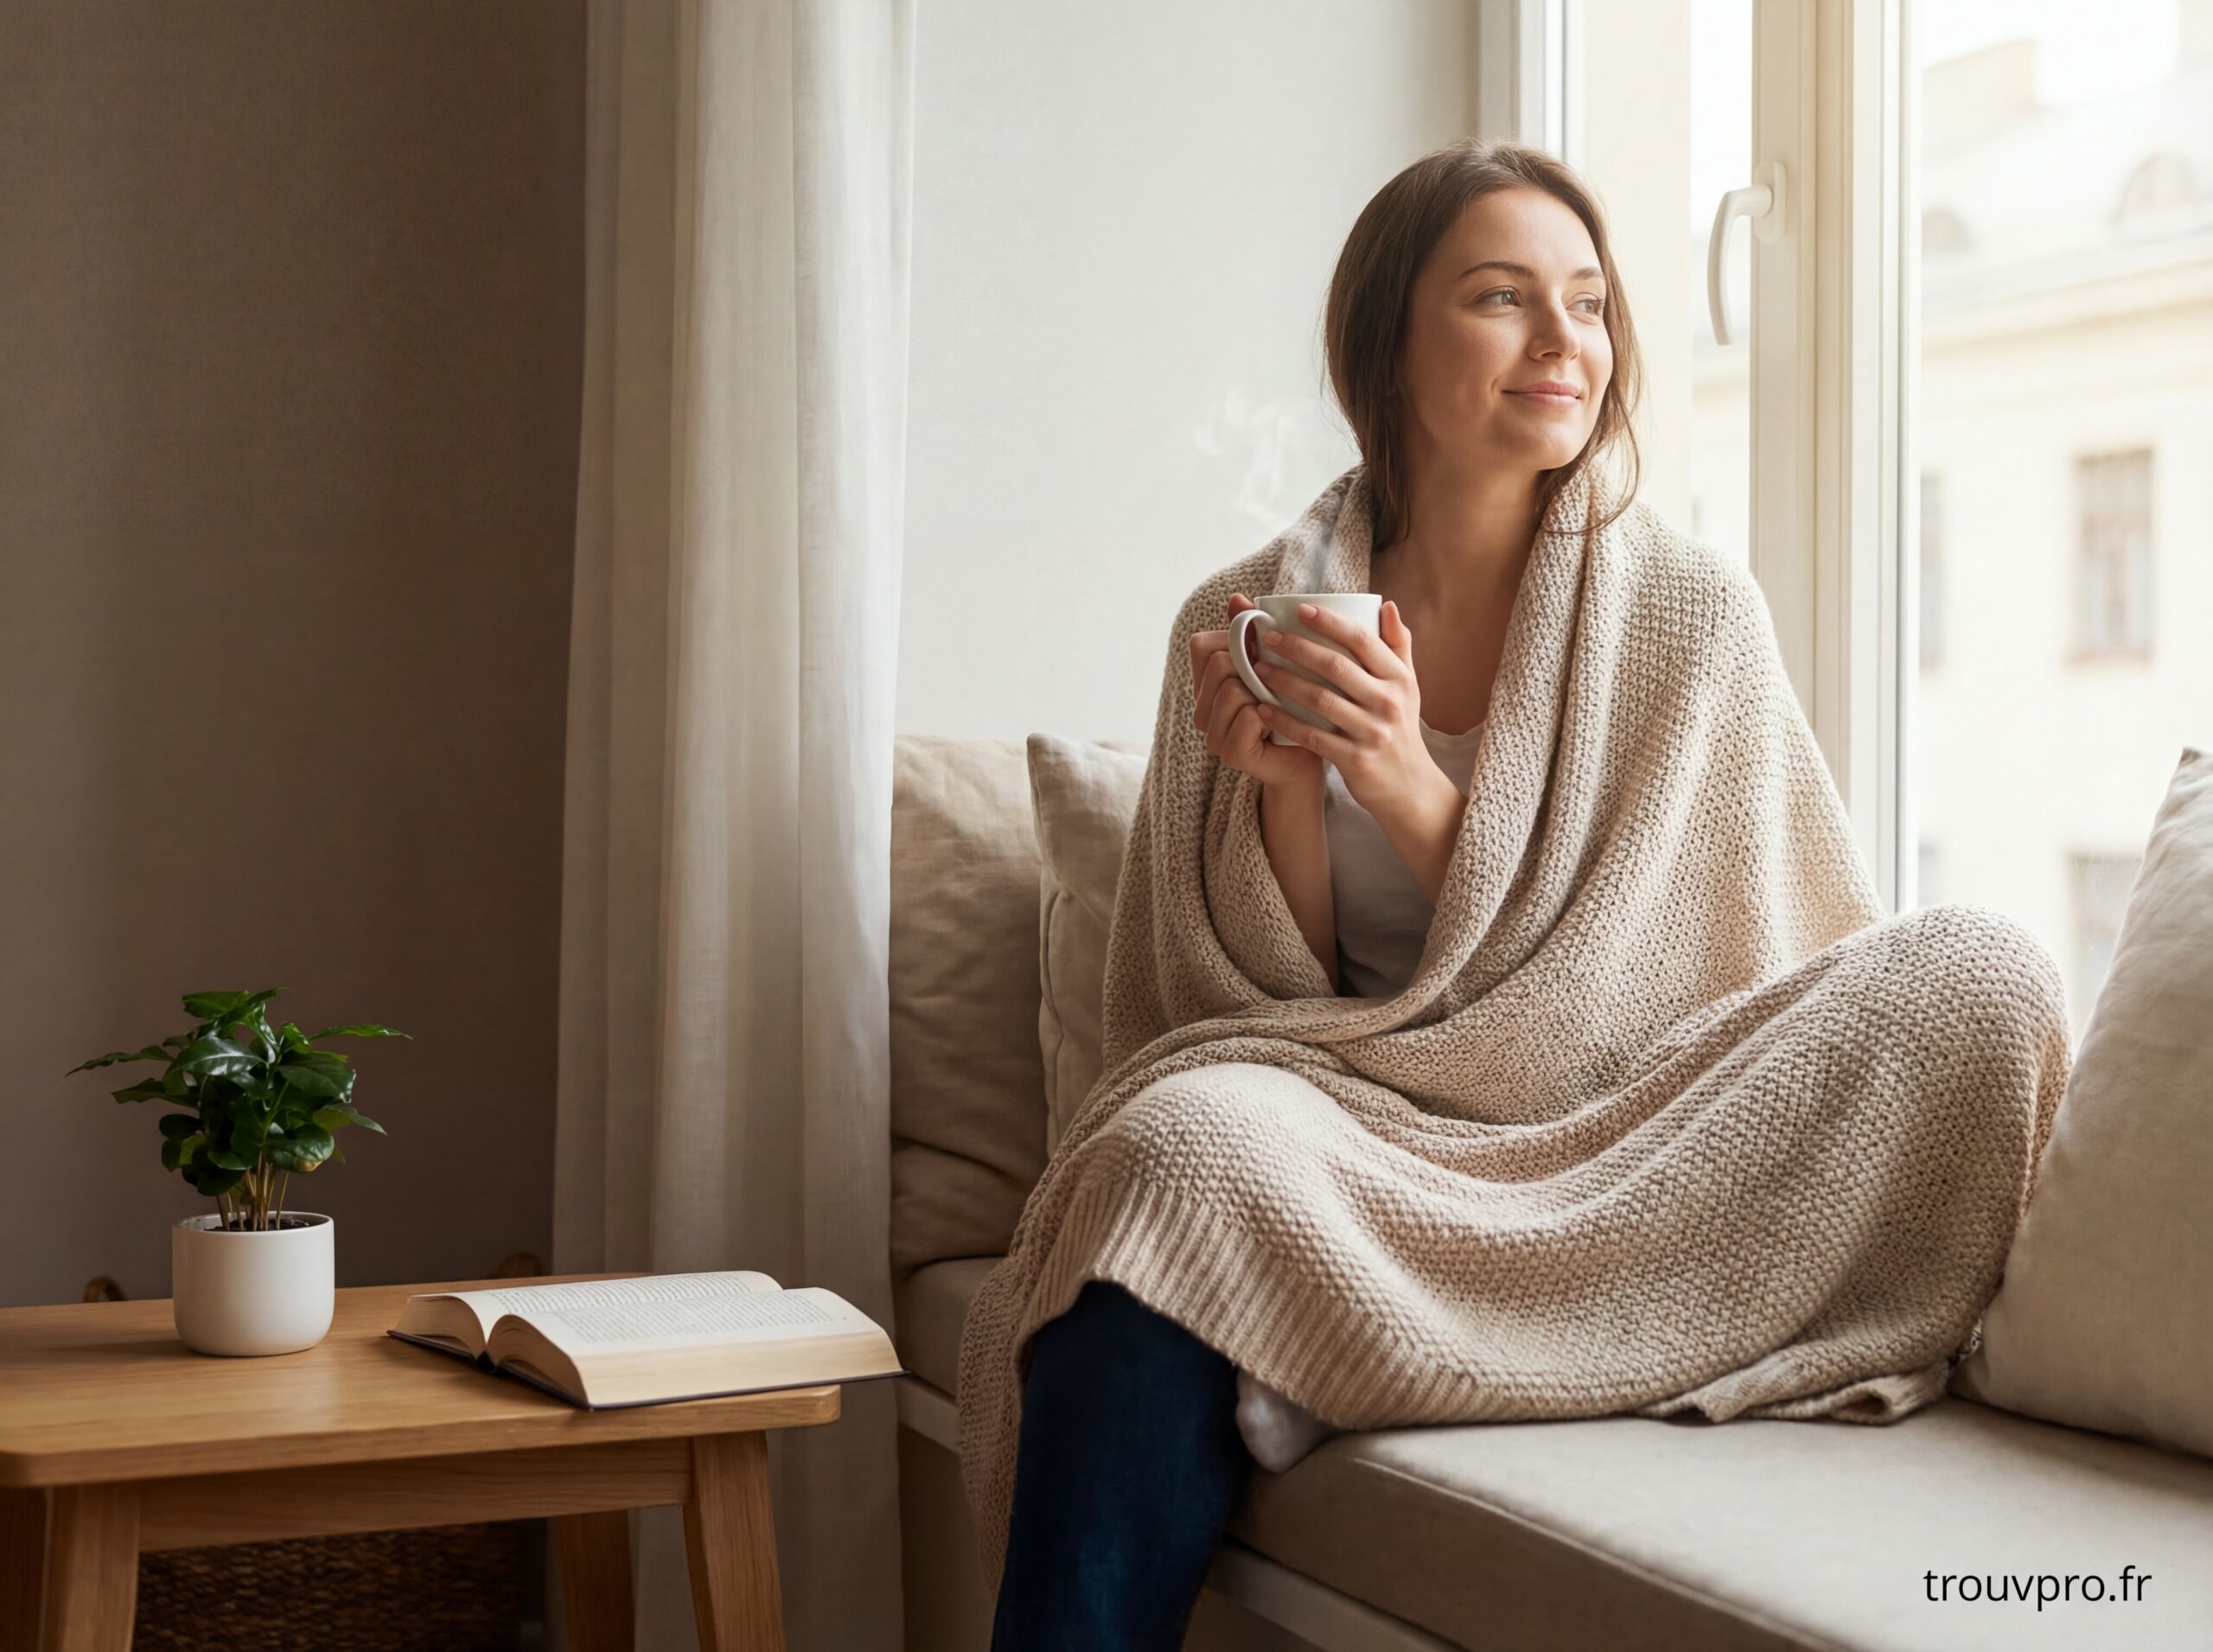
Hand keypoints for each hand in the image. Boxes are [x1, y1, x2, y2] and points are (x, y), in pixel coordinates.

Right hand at [1189, 593, 1324, 791]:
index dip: (1233, 640)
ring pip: (1232, 689)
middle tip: (1273, 683)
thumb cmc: (1292, 707)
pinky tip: (1279, 724)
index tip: (1260, 652)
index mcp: (1205, 685)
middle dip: (1252, 666)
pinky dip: (1269, 715)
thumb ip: (1252, 633)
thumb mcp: (1273, 664)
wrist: (1309, 758)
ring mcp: (1212, 734)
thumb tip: (1236, 597)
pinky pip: (1248, 716)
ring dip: (1263, 691)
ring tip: (1277, 704)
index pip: (1201, 645)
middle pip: (1219, 663)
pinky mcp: (1230, 753)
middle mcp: (1202, 709)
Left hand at [1247, 600, 1444, 823]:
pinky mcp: (1355, 760)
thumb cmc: (1400, 727)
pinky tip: (1263, 709)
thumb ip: (1398, 645)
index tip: (1300, 609)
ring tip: (1258, 669)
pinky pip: (1312, 736)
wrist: (1409, 786)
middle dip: (1298, 648)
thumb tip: (1387, 604)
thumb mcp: (1407, 687)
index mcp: (1399, 678)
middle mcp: (1388, 702)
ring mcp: (1372, 732)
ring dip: (1285, 682)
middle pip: (1336, 666)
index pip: (1363, 640)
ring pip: (1320, 700)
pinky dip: (1285, 721)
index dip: (1330, 622)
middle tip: (1268, 637)